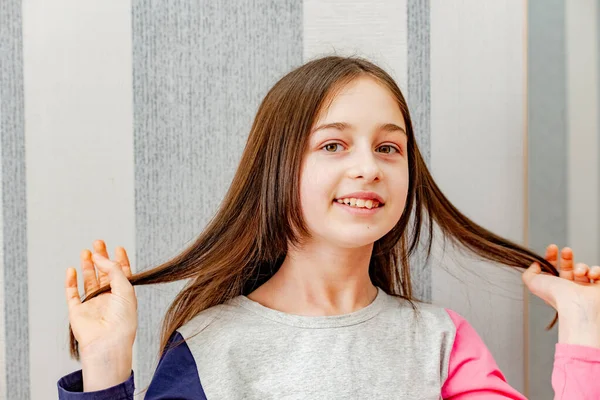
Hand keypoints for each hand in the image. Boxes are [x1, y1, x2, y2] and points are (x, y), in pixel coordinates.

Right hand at [64, 240, 136, 390]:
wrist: (108, 342)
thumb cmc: (122, 319)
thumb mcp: (125, 288)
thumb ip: (113, 270)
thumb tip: (100, 257)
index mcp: (124, 295)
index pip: (122, 274)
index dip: (120, 260)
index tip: (118, 247)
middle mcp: (108, 299)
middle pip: (104, 273)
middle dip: (101, 258)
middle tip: (98, 242)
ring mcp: (92, 304)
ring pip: (88, 280)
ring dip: (87, 266)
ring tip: (86, 252)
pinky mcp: (77, 311)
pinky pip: (72, 293)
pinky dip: (70, 281)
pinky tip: (72, 269)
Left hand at [523, 244, 599, 347]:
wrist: (576, 305)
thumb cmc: (556, 295)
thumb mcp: (533, 282)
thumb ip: (529, 273)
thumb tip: (535, 265)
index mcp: (555, 287)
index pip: (553, 269)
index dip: (552, 257)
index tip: (552, 247)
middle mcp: (570, 288)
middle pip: (568, 267)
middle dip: (567, 257)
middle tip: (566, 250)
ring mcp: (585, 288)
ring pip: (584, 269)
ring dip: (581, 266)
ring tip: (578, 272)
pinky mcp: (598, 288)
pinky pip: (598, 273)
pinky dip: (595, 270)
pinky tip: (590, 274)